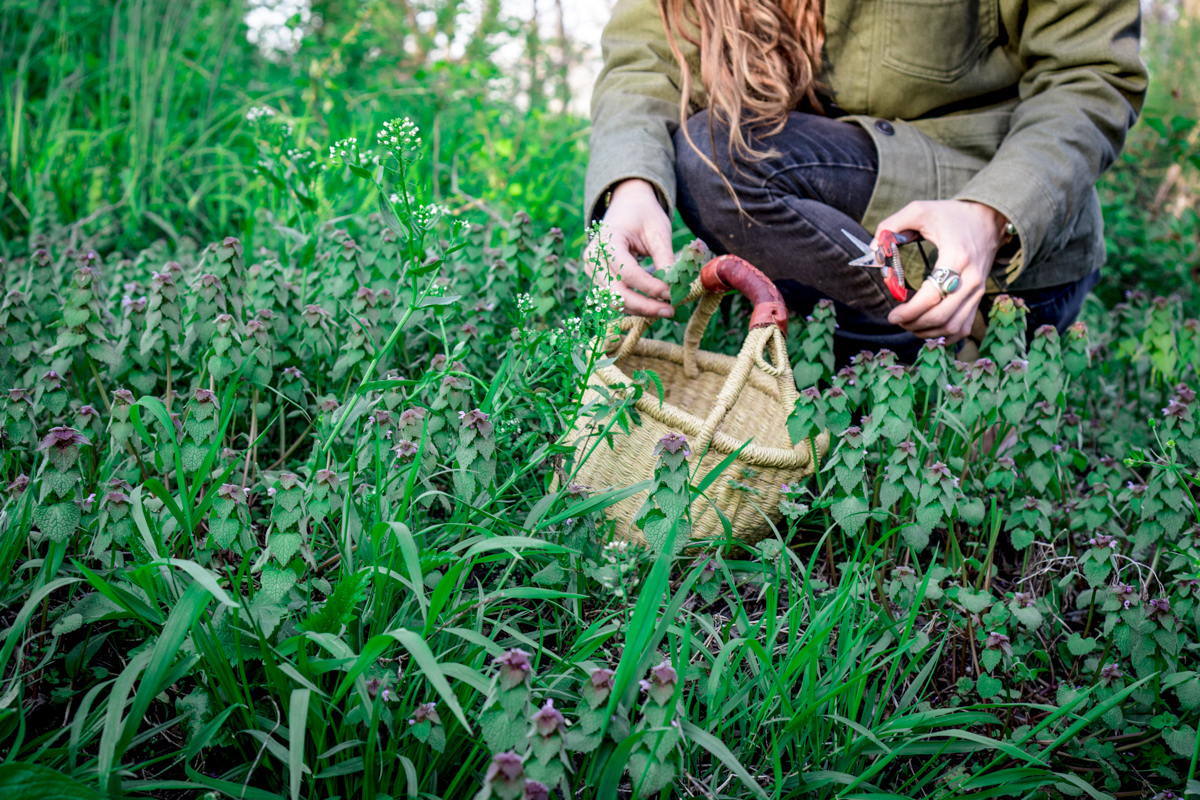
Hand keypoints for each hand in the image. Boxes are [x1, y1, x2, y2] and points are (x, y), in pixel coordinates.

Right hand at [583, 179, 675, 317]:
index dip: (649, 287)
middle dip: (644, 306)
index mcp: (607, 240)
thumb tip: (673, 288)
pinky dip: (634, 305)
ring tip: (665, 310)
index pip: (627, 271)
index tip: (671, 293)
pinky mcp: (598, 279)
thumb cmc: (644, 215)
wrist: (627, 206)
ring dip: (640, 309)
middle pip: (616, 292)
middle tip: (670, 311)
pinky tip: (653, 305)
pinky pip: (615, 298)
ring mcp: (592, 270)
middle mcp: (594, 257)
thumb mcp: (658, 232)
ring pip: (614, 300)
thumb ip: (664, 259)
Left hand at [877, 200, 1007, 342]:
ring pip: (953, 327)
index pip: (932, 296)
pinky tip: (927, 329)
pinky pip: (964, 328)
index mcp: (956, 257)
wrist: (988, 219)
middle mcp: (970, 279)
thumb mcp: (919, 210)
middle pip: (942, 317)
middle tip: (896, 319)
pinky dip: (944, 335)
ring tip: (909, 323)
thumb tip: (873, 251)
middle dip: (914, 324)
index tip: (892, 314)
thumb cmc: (951, 215)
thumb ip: (890, 226)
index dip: (909, 311)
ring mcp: (978, 291)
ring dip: (927, 332)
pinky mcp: (979, 298)